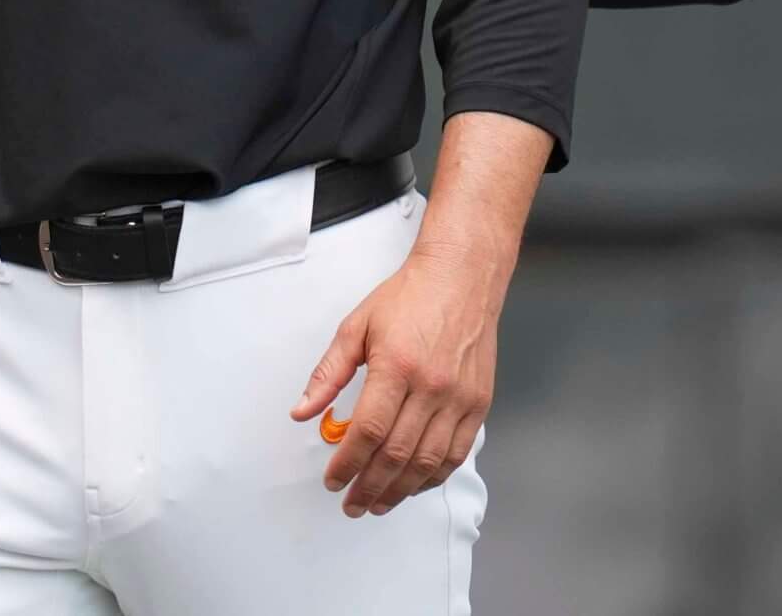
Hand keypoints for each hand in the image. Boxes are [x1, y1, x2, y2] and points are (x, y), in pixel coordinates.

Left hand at [290, 248, 502, 517]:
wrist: (462, 276)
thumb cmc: (409, 297)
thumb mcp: (357, 326)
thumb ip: (328, 373)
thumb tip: (302, 412)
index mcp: (396, 366)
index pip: (368, 431)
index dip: (347, 463)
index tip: (333, 480)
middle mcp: (431, 386)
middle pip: (396, 453)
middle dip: (369, 486)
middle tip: (351, 504)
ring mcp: (459, 397)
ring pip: (428, 461)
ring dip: (400, 490)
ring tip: (378, 503)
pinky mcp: (478, 402)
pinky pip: (456, 453)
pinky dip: (433, 476)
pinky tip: (414, 485)